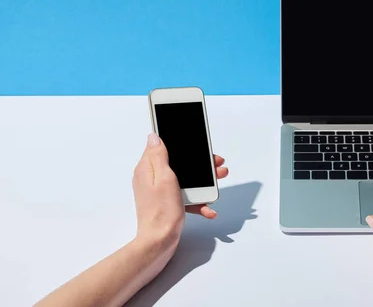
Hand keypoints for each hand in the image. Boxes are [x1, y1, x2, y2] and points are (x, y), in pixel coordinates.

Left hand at [132, 133, 228, 253]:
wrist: (159, 243)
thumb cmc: (161, 212)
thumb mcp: (164, 178)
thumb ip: (160, 155)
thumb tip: (154, 136)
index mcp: (148, 169)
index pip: (163, 147)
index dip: (180, 144)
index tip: (197, 144)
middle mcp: (152, 178)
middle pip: (178, 164)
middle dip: (199, 165)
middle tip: (216, 165)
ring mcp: (160, 191)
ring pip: (185, 180)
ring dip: (203, 183)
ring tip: (217, 184)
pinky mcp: (167, 203)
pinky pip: (185, 197)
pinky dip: (197, 201)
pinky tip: (208, 208)